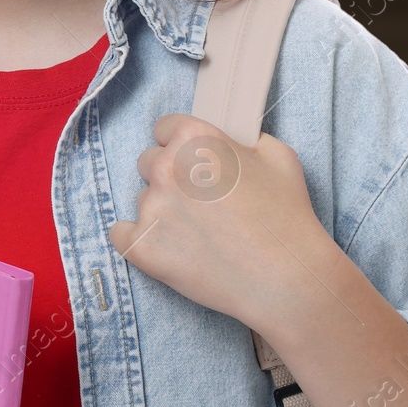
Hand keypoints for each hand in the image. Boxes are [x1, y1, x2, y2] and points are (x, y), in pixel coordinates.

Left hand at [107, 113, 329, 327]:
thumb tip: (228, 142)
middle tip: (199, 202)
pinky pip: (121, 235)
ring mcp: (150, 207)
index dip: (180, 146)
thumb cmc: (286, 217)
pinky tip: (167, 248)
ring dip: (161, 211)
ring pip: (142, 199)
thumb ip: (244, 139)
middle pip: (149, 162)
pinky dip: (139, 241)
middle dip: (170, 178)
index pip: (165, 128)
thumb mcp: (278, 156)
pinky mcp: (141, 246)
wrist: (285, 278)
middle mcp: (166, 166)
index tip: (192, 163)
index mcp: (195, 138)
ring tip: (198, 234)